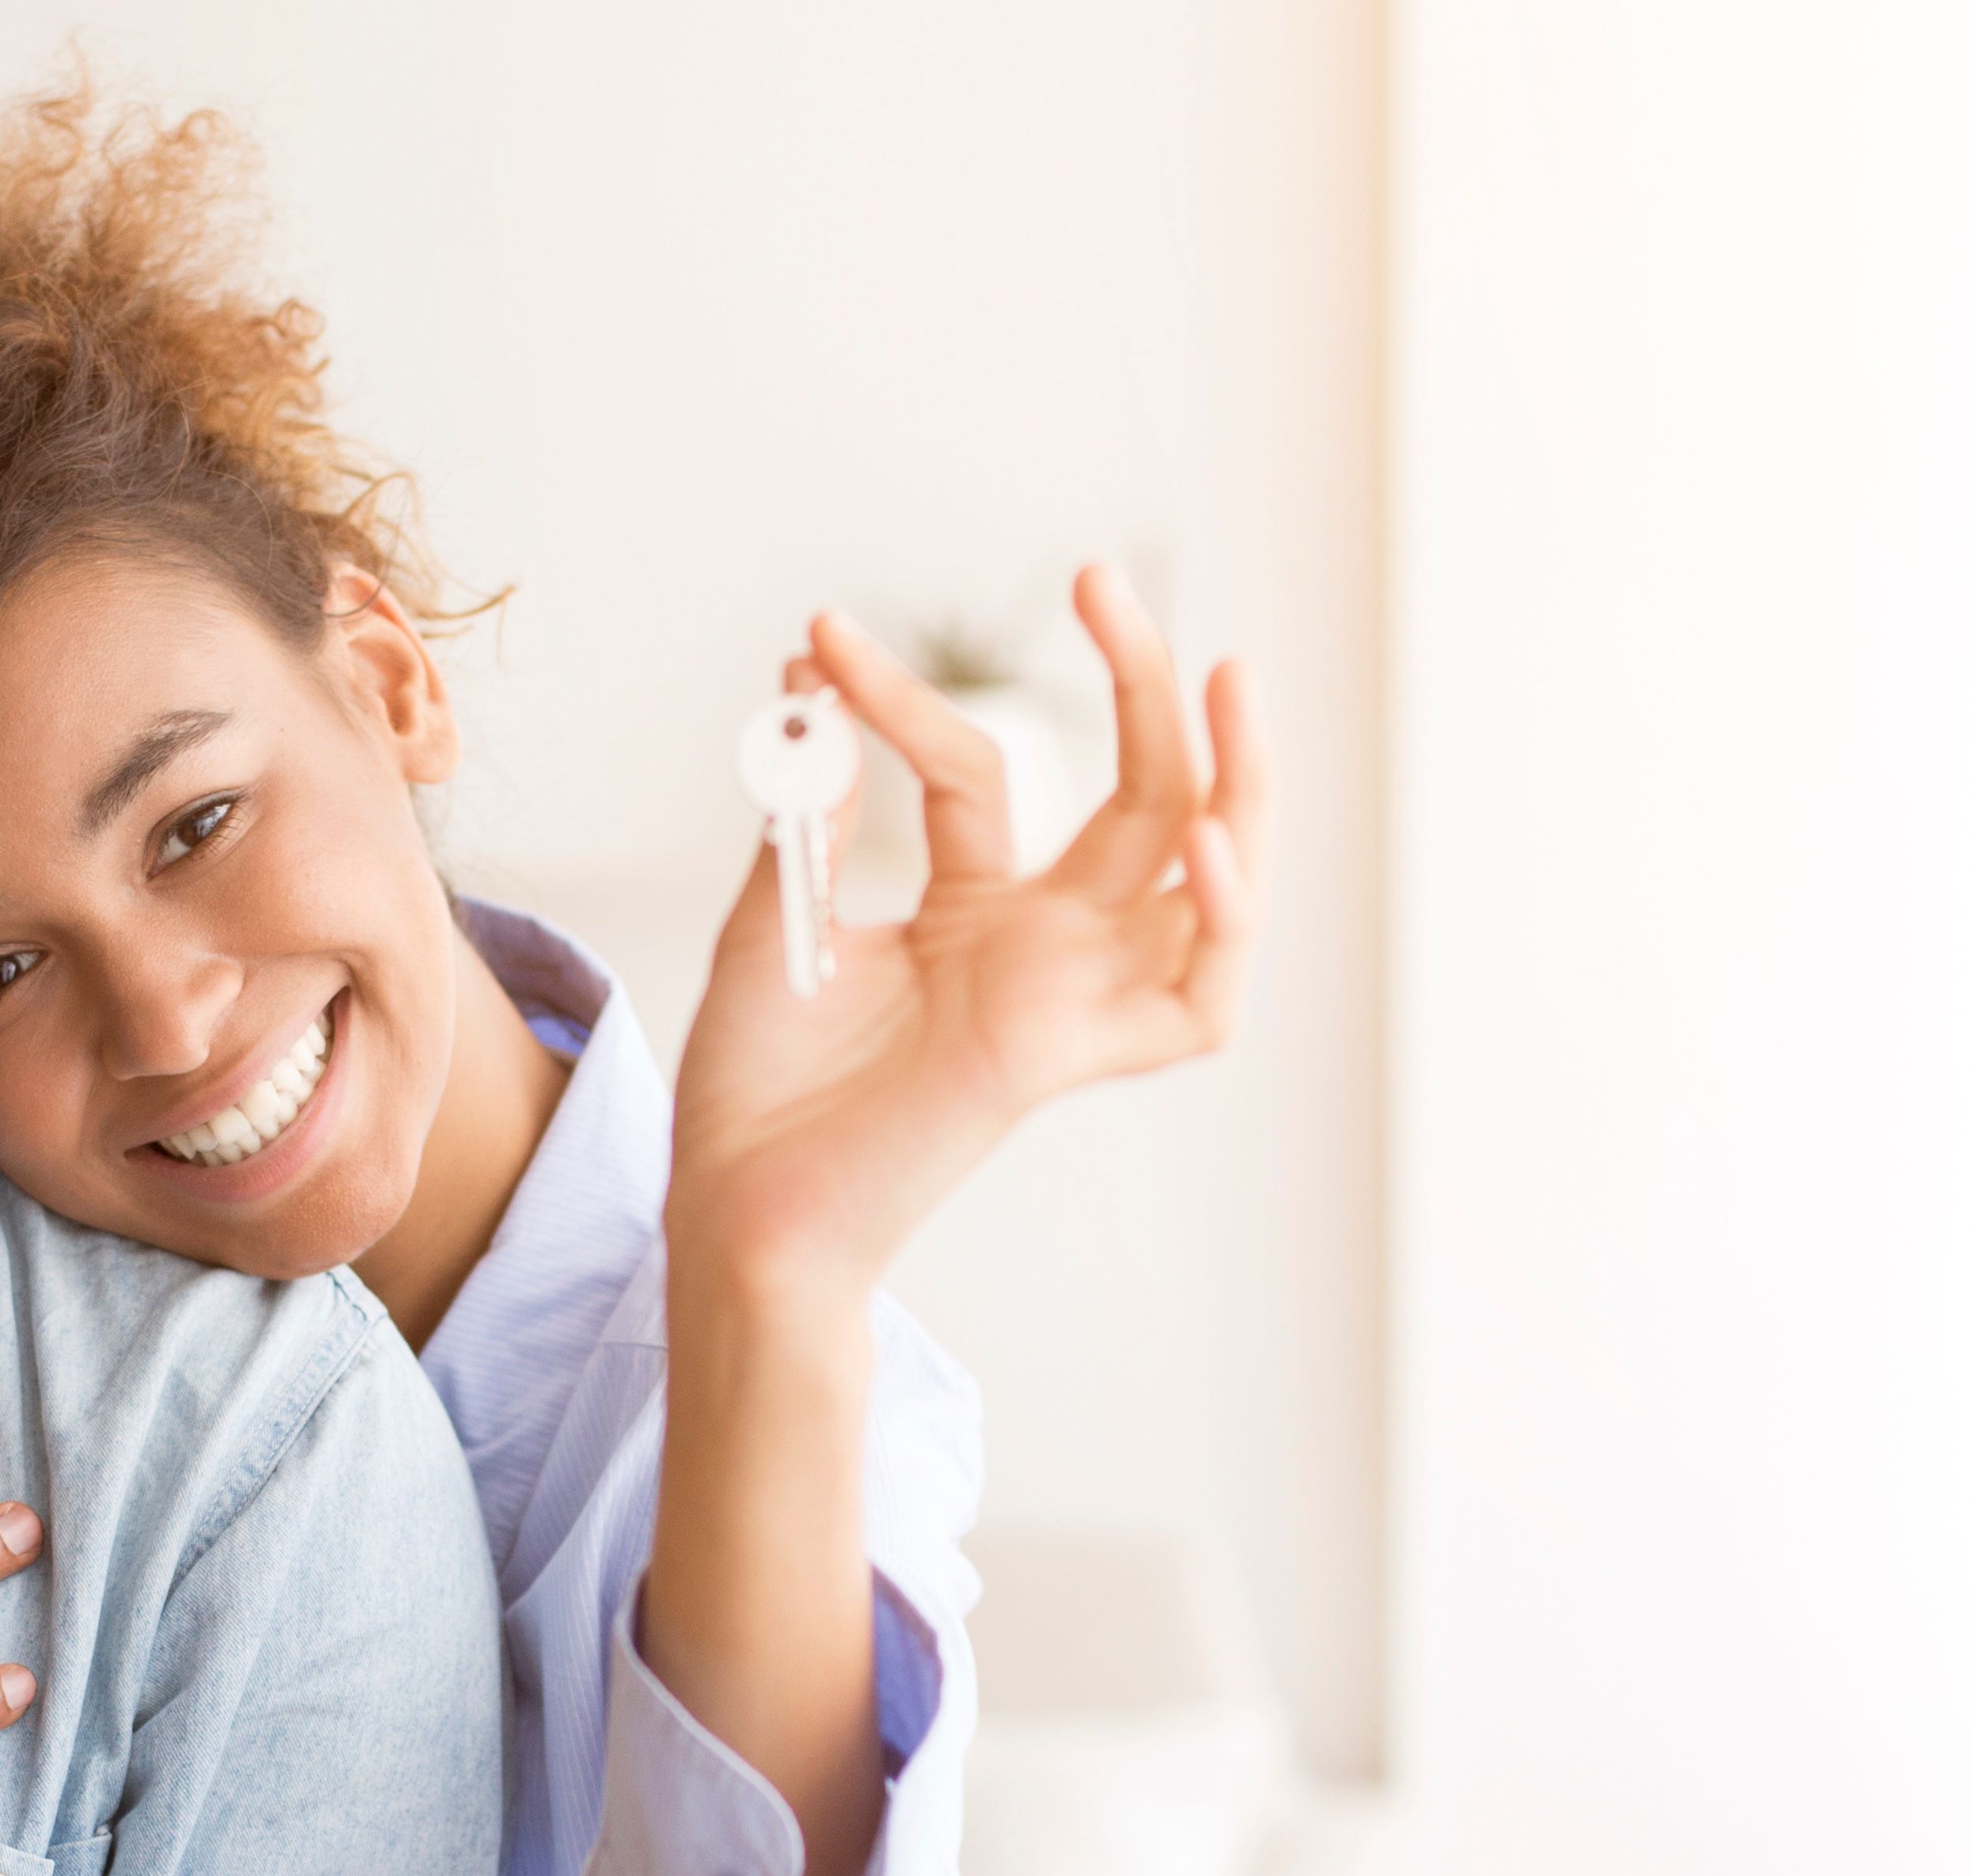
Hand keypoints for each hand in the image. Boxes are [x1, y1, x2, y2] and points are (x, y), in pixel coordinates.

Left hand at [671, 563, 1267, 1295]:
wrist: (732, 1201)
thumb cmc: (754, 1087)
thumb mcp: (776, 913)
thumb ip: (812, 806)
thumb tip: (811, 683)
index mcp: (974, 917)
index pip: (980, 773)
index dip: (901, 698)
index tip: (819, 639)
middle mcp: (1040, 952)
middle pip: (1144, 800)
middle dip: (1142, 685)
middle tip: (1100, 579)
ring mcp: (1065, 1002)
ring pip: (1207, 884)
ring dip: (1238, 780)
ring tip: (1228, 676)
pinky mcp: (1066, 1057)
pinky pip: (1196, 1003)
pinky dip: (1222, 929)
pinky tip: (1208, 851)